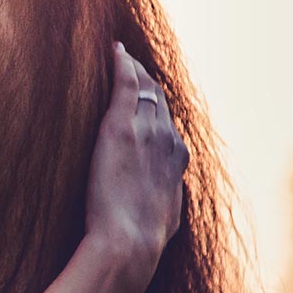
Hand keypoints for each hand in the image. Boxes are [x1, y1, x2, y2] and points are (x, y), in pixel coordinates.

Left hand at [82, 41, 187, 287]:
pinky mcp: (122, 127)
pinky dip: (122, 64)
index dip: (158, 105)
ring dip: (133, 68)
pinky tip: (115, 50)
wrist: (129, 242)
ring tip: (120, 55)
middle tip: (130, 65)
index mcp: (178, 159)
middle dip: (146, 79)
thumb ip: (166, 198)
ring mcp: (146, 131)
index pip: (168, 121)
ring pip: (144, 87)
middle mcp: (167, 140)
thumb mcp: (165, 215)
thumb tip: (165, 200)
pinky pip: (126, 84)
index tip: (147, 95)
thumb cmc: (142, 238)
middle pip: (159, 99)